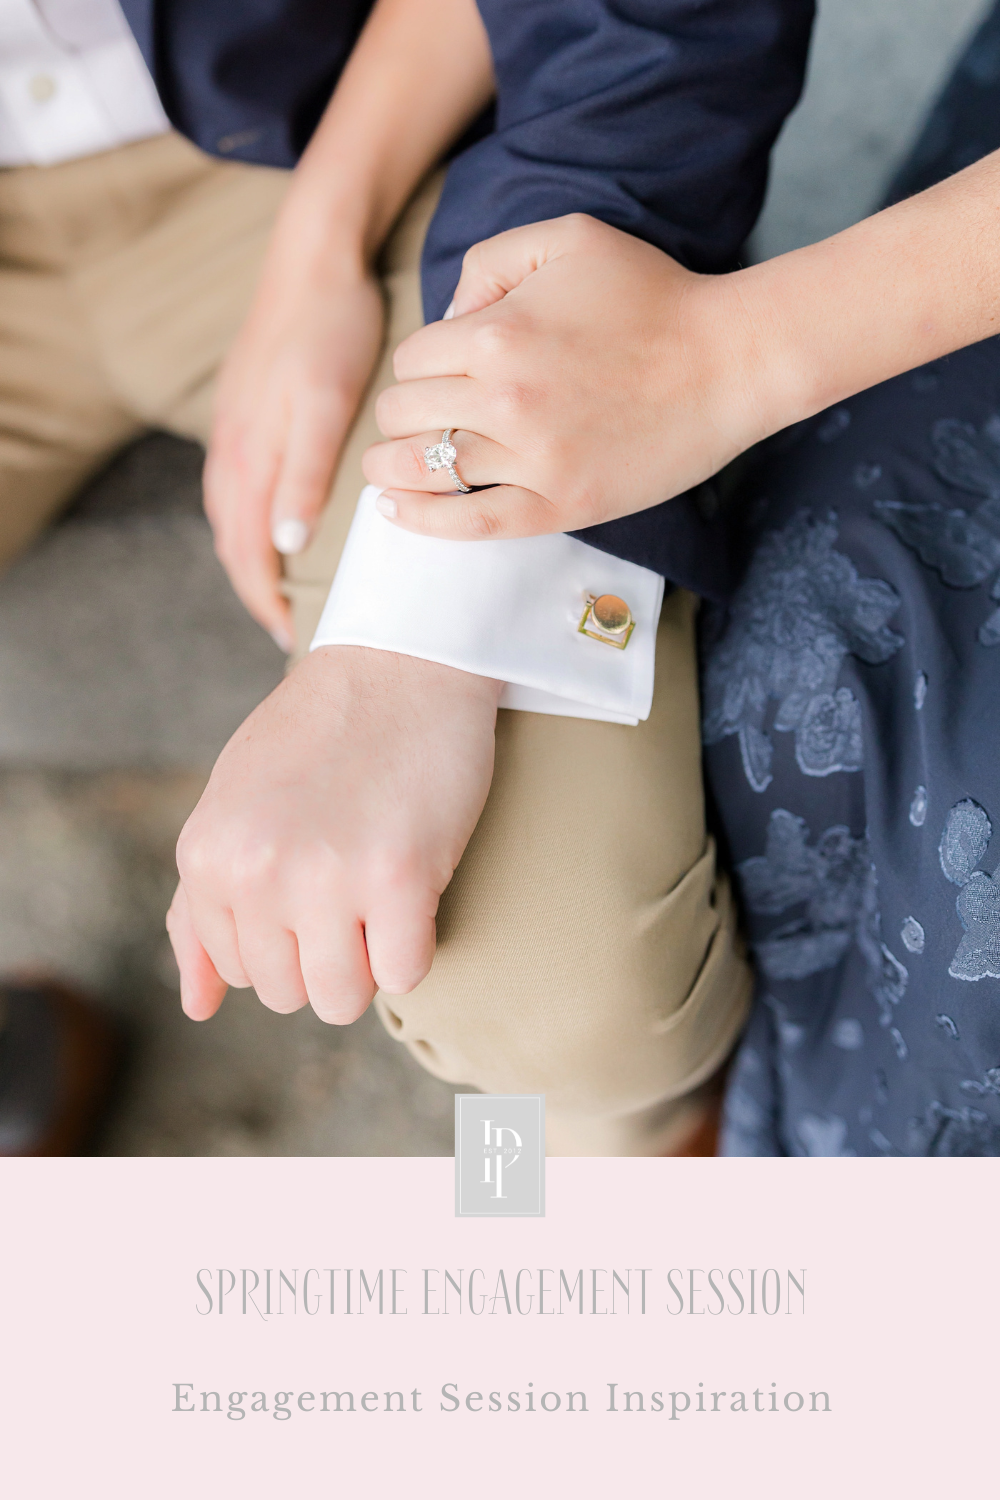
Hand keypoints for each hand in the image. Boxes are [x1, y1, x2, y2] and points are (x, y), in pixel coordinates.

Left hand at [167, 646, 500, 1022]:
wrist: (401, 662)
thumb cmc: (321, 737)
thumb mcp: (234, 808)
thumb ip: (202, 905)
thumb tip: (197, 1007)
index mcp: (208, 856)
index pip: (239, 970)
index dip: (287, 936)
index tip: (314, 878)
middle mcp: (256, 872)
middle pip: (289, 995)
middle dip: (326, 954)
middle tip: (351, 879)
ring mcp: (327, 878)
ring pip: (343, 1000)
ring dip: (370, 961)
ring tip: (380, 892)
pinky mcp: (400, 877)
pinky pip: (405, 975)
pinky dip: (416, 947)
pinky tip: (415, 888)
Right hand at [204, 249, 383, 649]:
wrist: (313, 260)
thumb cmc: (332, 330)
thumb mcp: (326, 404)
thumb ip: (304, 476)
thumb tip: (286, 546)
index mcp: (252, 456)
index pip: (249, 552)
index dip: (268, 599)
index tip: (293, 637)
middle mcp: (232, 449)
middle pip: (232, 542)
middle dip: (256, 590)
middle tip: (287, 629)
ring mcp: (233, 429)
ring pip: (229, 515)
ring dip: (247, 558)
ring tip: (275, 589)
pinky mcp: (242, 411)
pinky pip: (233, 485)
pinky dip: (244, 520)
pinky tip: (266, 521)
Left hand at [362, 214, 766, 540]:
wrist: (729, 362)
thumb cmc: (654, 295)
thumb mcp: (569, 240)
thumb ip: (492, 263)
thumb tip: (448, 317)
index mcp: (497, 335)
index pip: (412, 360)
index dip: (419, 366)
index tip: (441, 374)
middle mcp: (505, 400)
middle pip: (405, 415)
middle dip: (401, 415)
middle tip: (413, 420)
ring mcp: (532, 460)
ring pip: (425, 472)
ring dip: (393, 470)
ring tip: (388, 471)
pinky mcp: (560, 505)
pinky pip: (470, 524)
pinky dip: (423, 522)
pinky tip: (395, 513)